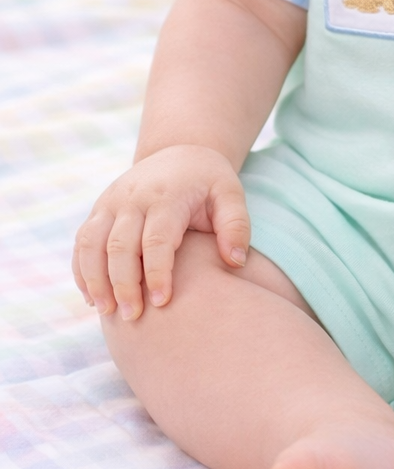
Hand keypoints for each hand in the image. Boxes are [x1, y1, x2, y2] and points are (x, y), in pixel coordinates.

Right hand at [72, 145, 249, 322]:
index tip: (162, 302)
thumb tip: (235, 262)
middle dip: (123, 284)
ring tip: (107, 311)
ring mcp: (111, 203)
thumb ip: (236, 226)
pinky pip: (82, 242)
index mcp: (166, 196)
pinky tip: (93, 298)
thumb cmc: (208, 181)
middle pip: (119, 245)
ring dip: (95, 279)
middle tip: (132, 316)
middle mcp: (132, 198)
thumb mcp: (231, 194)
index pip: (156, 239)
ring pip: (91, 243)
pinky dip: (82, 270)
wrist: (179, 152)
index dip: (156, 272)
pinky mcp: (99, 210)